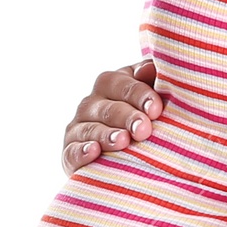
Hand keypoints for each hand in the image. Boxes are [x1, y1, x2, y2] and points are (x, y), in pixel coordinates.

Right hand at [61, 60, 162, 175]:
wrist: (128, 157)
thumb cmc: (146, 119)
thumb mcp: (151, 98)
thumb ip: (152, 81)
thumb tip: (148, 68)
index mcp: (112, 84)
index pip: (124, 85)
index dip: (140, 95)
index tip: (156, 109)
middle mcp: (92, 103)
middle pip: (109, 109)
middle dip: (127, 118)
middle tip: (144, 130)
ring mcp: (79, 127)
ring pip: (91, 129)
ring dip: (107, 135)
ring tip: (123, 141)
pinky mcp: (70, 152)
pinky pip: (72, 151)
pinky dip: (82, 152)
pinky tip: (94, 152)